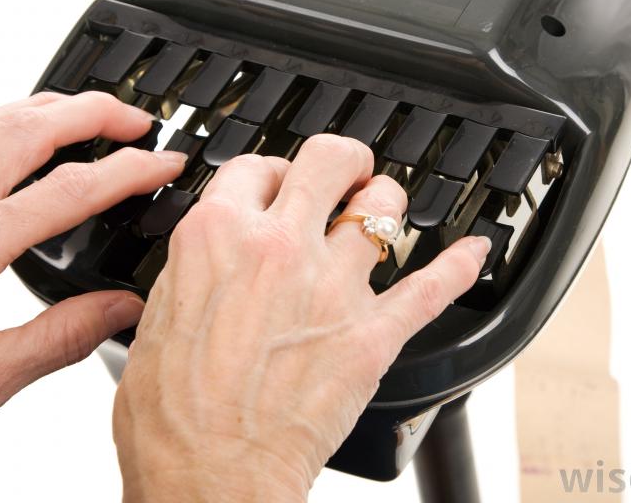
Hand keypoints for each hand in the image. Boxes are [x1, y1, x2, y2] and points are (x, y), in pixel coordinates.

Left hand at [0, 91, 185, 485]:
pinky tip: (19, 132)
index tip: (164, 165)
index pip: (69, 192)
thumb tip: (122, 310)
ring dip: (48, 106)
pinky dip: (3, 121)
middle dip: (95, 112)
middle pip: (30, 130)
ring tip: (90, 111)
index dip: (129, 172)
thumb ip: (63, 338)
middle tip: (139, 119)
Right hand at [113, 134, 489, 502]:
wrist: (209, 477)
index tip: (277, 184)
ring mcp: (330, 286)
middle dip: (342, 160)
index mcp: (217, 236)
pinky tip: (474, 251)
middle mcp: (277, 247)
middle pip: (328, 160)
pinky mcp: (372, 334)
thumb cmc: (173, 414)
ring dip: (385, 204)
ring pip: (381, 208)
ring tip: (382, 212)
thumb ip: (194, 269)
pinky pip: (431, 286)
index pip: (255, 164)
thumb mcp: (156, 315)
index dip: (270, 171)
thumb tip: (212, 256)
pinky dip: (460, 265)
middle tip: (344, 172)